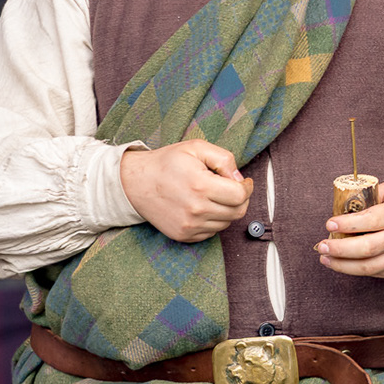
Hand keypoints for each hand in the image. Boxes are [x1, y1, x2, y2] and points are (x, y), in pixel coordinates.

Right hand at [120, 140, 253, 241]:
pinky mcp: (183, 236)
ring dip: (227, 210)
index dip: (247, 187)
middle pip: (237, 212)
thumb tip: (239, 178)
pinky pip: (211, 232)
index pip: (240, 195)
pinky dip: (213, 220)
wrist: (136, 183)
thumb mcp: (196, 148)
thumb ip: (224, 159)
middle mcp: (196, 210)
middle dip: (241, 199)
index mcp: (201, 186)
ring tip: (214, 195)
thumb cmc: (167, 162)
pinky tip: (203, 206)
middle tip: (233, 188)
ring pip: (226, 223)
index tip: (244, 181)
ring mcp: (189, 226)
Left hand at [316, 181, 383, 278]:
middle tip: (322, 245)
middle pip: (366, 248)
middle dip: (339, 248)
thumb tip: (349, 200)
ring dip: (342, 265)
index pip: (371, 220)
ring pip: (368, 267)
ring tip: (325, 258)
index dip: (348, 224)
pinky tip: (342, 264)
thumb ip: (376, 193)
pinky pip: (375, 273)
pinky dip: (356, 270)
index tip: (330, 223)